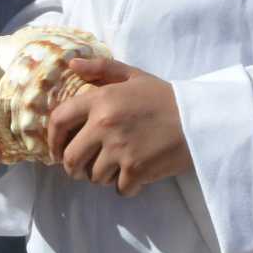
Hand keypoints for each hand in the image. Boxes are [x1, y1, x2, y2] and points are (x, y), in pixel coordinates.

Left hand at [45, 58, 191, 196]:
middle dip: (75, 167)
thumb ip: (101, 69)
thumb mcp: (134, 76)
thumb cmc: (164, 97)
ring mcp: (120, 149)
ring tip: (119, 165)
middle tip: (86, 166)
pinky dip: (126, 185)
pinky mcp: (135, 171)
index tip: (58, 149)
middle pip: (71, 159)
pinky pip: (118, 189)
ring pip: (93, 177)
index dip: (53, 139)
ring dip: (103, 176)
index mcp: (101, 99)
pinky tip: (137, 174)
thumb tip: (71, 64)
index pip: (58, 120)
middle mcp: (105, 124)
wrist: (199, 119)